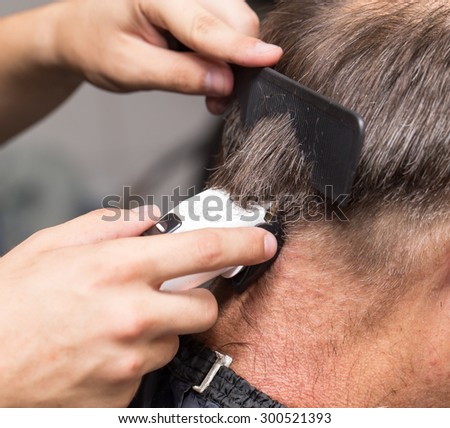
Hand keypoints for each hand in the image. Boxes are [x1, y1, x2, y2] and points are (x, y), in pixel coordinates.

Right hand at [0, 207, 276, 406]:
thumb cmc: (10, 303)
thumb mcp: (53, 246)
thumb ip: (111, 225)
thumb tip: (151, 217)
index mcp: (119, 267)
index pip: (204, 249)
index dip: (242, 242)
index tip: (263, 241)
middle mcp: (132, 313)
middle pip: (206, 306)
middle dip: (196, 299)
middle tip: (169, 294)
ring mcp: (130, 358)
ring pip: (176, 339)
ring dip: (161, 329)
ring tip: (118, 324)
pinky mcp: (123, 393)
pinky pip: (150, 369)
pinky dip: (137, 358)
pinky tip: (104, 350)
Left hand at [50, 0, 282, 112]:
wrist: (83, 31)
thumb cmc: (97, 46)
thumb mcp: (132, 69)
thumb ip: (180, 75)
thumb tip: (225, 82)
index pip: (204, 24)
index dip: (238, 47)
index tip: (269, 60)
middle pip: (234, 16)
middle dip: (239, 59)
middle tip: (220, 98)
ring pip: (236, 20)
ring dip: (234, 58)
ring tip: (211, 89)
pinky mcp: (197, 3)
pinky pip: (227, 25)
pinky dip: (226, 52)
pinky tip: (210, 71)